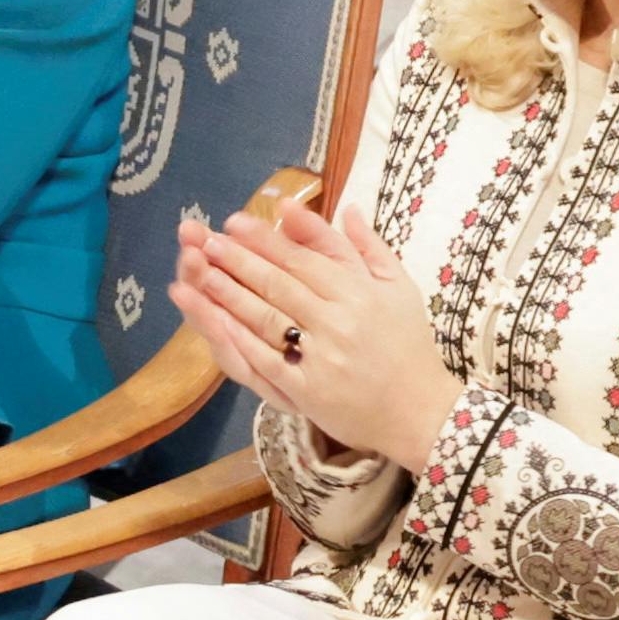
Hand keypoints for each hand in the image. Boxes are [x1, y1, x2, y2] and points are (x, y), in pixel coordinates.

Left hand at [175, 192, 458, 466]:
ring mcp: (321, 358)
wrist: (420, 412)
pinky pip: (265, 361)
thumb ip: (369, 247)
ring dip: (228, 294)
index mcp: (360, 293)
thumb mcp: (400, 287)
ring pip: (266, 318)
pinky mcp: (307, 392)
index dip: (265, 240)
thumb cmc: (409, 346)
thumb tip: (346, 207)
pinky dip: (237, 340)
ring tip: (198, 272)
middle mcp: (338, 321)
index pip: (302, 259)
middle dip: (237, 260)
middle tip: (206, 240)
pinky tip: (213, 322)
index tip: (234, 222)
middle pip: (278, 284)